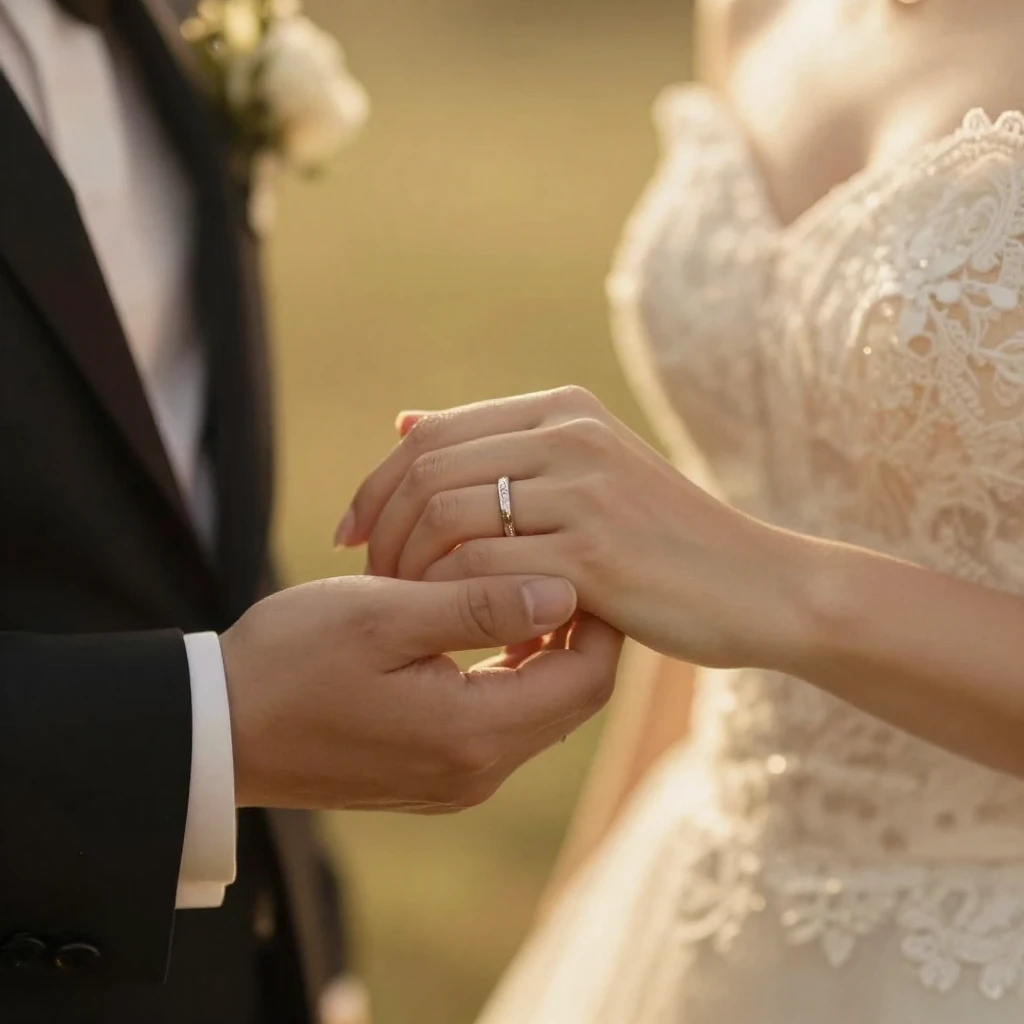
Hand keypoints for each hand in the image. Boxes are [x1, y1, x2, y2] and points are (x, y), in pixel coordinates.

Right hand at [220, 571, 621, 810]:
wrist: (217, 730)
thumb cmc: (290, 660)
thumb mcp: (385, 613)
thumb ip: (480, 604)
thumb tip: (565, 592)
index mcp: (473, 733)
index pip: (586, 678)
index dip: (600, 617)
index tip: (583, 558)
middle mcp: (478, 770)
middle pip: (573, 697)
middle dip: (580, 631)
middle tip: (562, 562)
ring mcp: (458, 778)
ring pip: (541, 707)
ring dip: (544, 648)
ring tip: (523, 582)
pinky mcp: (436, 772)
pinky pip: (503, 719)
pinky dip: (510, 669)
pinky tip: (484, 622)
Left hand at [337, 387, 807, 667]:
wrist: (759, 585)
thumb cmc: (664, 540)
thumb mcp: (587, 473)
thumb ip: (500, 448)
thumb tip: (406, 422)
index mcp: (563, 410)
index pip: (430, 434)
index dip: (375, 485)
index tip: (350, 533)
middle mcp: (570, 435)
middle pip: (426, 470)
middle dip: (379, 527)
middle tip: (368, 577)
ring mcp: (584, 489)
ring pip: (445, 516)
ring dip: (408, 566)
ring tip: (405, 604)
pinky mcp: (594, 551)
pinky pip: (482, 568)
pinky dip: (447, 599)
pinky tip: (450, 627)